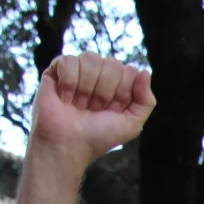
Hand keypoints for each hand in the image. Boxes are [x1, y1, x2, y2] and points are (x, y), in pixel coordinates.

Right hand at [30, 53, 155, 167]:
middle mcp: (100, 75)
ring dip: (87, 88)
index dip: (122, 93)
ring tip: (79, 105)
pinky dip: (68, 82)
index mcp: (119, 85)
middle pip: (112, 64)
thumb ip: (146, 101)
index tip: (112, 111)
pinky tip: (65, 98)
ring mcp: (79, 71)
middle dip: (105, 92)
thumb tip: (144, 72)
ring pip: (91, 58)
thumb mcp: (132, 124)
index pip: (130, 71)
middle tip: (94, 110)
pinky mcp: (56, 70)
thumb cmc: (98, 136)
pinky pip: (69, 60)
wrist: (67, 145)